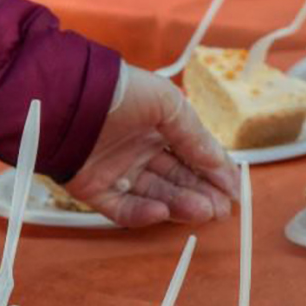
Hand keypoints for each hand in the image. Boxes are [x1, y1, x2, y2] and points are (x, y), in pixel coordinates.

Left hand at [65, 66, 239, 225]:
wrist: (72, 97)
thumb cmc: (123, 92)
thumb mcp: (170, 105)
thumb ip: (196, 137)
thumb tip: (221, 165)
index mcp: (158, 128)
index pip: (192, 157)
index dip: (214, 174)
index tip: (234, 192)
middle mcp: (139, 151)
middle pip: (176, 181)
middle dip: (201, 195)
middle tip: (220, 210)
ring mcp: (118, 172)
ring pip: (155, 196)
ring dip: (180, 206)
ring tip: (202, 211)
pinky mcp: (95, 190)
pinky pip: (122, 209)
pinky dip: (142, 213)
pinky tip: (162, 211)